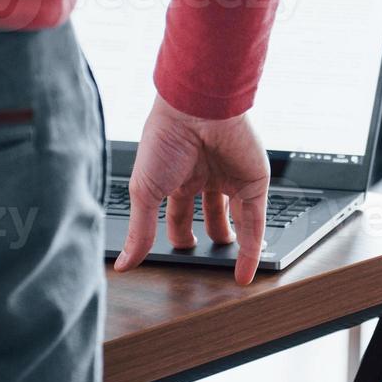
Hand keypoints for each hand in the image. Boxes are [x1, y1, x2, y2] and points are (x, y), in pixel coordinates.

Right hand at [114, 93, 269, 284]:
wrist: (197, 109)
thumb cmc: (165, 139)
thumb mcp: (145, 192)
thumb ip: (140, 230)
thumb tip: (125, 262)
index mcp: (177, 176)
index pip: (178, 214)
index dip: (177, 236)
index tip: (175, 257)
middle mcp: (206, 176)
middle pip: (209, 215)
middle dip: (207, 239)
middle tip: (204, 261)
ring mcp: (232, 179)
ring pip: (236, 219)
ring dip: (233, 245)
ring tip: (229, 270)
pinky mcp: (254, 182)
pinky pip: (256, 221)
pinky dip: (252, 249)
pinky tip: (246, 273)